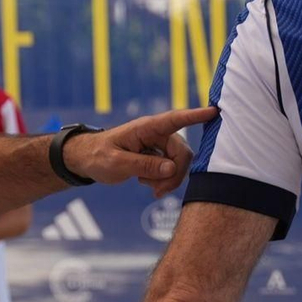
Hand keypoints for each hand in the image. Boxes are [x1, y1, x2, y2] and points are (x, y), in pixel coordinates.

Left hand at [62, 107, 216, 196]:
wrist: (87, 160)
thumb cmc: (98, 156)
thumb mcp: (117, 163)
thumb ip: (144, 165)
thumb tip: (171, 168)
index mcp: (146, 128)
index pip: (175, 119)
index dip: (195, 116)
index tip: (214, 111)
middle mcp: (156, 134)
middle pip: (182, 153)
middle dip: (174, 174)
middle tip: (157, 190)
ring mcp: (158, 146)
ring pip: (179, 164)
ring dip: (168, 180)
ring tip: (148, 186)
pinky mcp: (158, 158)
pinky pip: (172, 170)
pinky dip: (163, 181)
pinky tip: (148, 186)